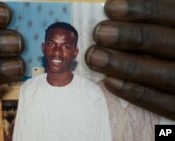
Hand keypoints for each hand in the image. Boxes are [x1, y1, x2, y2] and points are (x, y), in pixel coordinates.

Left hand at [85, 0, 174, 119]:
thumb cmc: (169, 45)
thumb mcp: (166, 29)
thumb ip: (154, 19)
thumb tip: (116, 9)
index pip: (170, 13)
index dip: (141, 9)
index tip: (111, 8)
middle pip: (163, 42)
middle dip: (129, 36)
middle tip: (99, 33)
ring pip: (163, 74)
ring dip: (124, 65)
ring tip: (95, 57)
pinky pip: (161, 103)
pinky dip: (135, 92)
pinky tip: (109, 82)